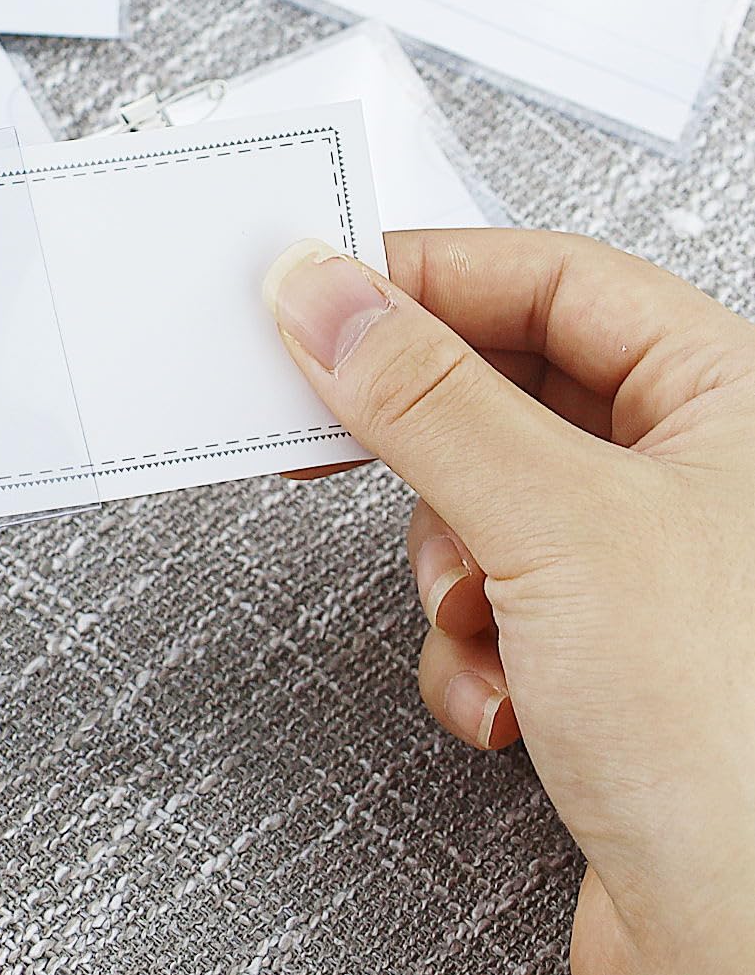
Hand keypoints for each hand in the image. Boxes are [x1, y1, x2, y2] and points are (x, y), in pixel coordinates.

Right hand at [264, 229, 754, 974]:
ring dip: (450, 567)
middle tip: (328, 425)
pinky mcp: (606, 656)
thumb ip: (426, 397)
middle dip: (427, 442)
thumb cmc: (745, 755)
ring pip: (487, 501)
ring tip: (480, 619)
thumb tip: (326, 295)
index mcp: (731, 400)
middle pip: (509, 387)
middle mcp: (698, 474)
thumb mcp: (557, 527)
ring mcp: (650, 568)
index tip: (323, 294)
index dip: (431, 279)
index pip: (552, 279)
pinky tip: (508, 701)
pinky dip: (472, 648)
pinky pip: (493, 600)